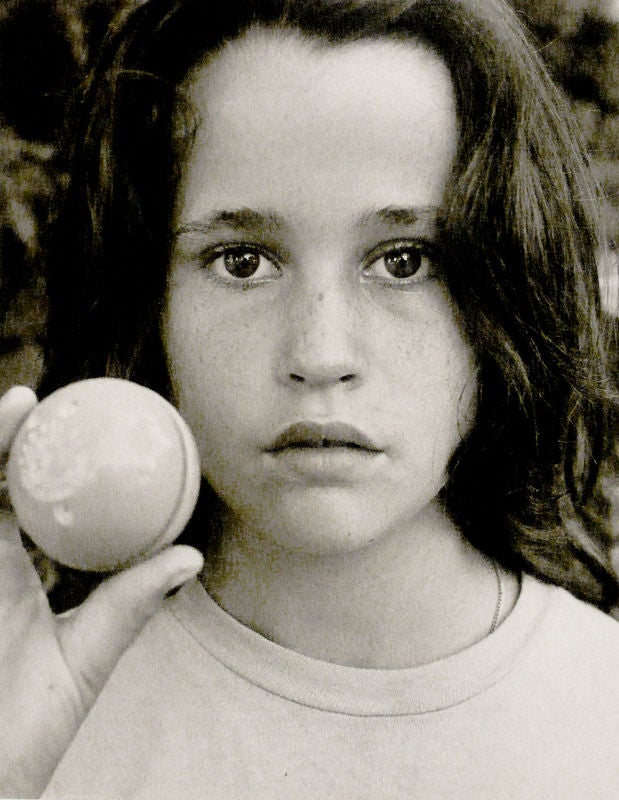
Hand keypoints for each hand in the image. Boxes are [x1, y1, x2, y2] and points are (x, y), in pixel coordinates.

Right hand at [0, 387, 203, 796]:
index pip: (20, 502)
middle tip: (30, 398)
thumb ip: (131, 604)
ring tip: (17, 406)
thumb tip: (190, 556)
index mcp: (11, 574)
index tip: (73, 424)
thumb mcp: (90, 654)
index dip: (34, 461)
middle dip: (2, 441)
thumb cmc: (30, 724)